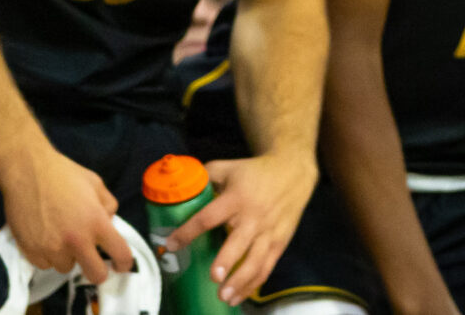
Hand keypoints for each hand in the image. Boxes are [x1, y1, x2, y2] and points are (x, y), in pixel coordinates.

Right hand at [2, 138, 134, 283]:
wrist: (27, 170)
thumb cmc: (63, 173)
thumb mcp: (95, 183)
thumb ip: (108, 205)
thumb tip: (109, 223)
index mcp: (96, 222)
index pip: (120, 253)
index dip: (124, 263)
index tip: (121, 264)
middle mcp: (76, 240)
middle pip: (96, 275)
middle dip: (98, 270)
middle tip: (92, 260)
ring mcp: (52, 248)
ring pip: (66, 268)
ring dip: (67, 257)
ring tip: (60, 236)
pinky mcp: (32, 251)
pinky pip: (45, 264)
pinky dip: (47, 255)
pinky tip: (44, 237)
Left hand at [164, 151, 315, 304]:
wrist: (293, 173)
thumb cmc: (254, 172)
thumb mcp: (229, 167)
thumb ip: (205, 177)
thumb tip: (180, 190)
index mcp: (236, 197)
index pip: (210, 216)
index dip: (189, 230)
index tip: (172, 244)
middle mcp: (253, 217)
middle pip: (239, 242)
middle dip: (227, 261)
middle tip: (214, 278)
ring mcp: (268, 232)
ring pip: (255, 261)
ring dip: (240, 281)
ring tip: (224, 296)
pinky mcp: (279, 243)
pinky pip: (266, 267)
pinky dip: (253, 285)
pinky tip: (238, 297)